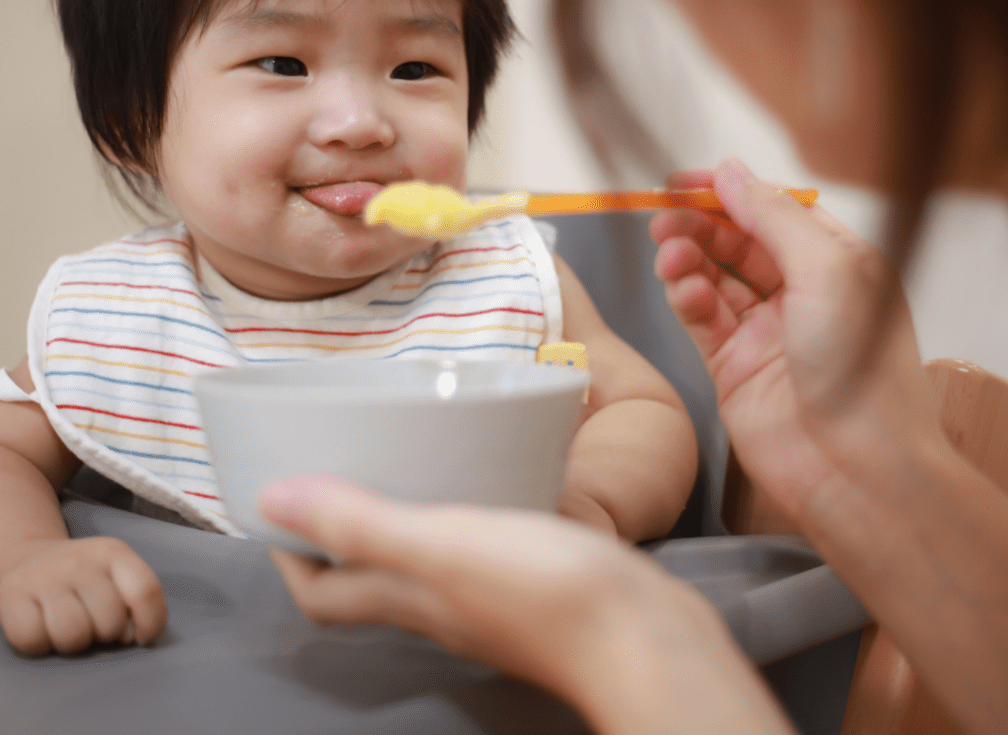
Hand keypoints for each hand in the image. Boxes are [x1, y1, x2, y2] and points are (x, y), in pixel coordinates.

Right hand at [0, 537, 166, 654]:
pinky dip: (40, 645)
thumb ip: (133, 596)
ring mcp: (45, 577)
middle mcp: (80, 561)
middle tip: (95, 625)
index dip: (152, 622)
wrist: (29, 557)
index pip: (146, 590)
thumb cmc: (82, 575)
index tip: (144, 637)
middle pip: (110, 621)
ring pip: (73, 635)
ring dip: (75, 644)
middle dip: (107, 635)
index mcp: (114, 553)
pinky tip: (43, 628)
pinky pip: (33, 640)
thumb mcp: (115, 571)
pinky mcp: (12, 596)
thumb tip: (131, 635)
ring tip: (71, 628)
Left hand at [261, 477, 795, 733]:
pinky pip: (472, 544)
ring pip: (419, 559)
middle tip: (337, 465)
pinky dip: (457, 511)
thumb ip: (363, 524)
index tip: (279, 501)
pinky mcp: (530, 580)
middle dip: (337, 528)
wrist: (647, 636)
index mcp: (409, 597)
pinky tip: (481, 476)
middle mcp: (439, 605)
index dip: (290, 552)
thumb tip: (272, 501)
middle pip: (365, 574)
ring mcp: (486, 597)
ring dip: (397, 515)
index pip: (322, 590)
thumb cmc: (546, 592)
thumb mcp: (445, 545)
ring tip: (402, 459)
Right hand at [650, 159, 938, 524]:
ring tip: (668, 252)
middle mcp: (801, 294)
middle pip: (737, 241)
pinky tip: (681, 289)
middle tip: (663, 217)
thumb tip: (732, 172)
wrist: (854, 468)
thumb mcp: (828, 270)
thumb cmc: (863, 372)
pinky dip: (685, 298)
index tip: (685, 181)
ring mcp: (765, 331)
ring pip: (712, 277)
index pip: (776, 211)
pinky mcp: (733, 365)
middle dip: (699, 224)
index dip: (731, 192)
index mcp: (838, 263)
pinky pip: (700, 318)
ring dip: (686, 259)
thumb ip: (773, 217)